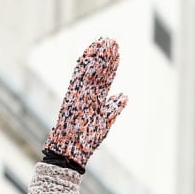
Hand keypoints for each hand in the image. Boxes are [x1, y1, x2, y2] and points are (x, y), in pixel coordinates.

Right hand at [43, 38, 127, 170]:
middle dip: (104, 57)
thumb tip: (124, 96)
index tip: (116, 52)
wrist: (71, 152)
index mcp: (93, 100)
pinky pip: (78, 78)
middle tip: (112, 41)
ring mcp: (78, 95)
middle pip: (97, 72)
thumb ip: (114, 107)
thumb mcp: (105, 122)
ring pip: (89, 71)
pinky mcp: (71, 97)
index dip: (110, 66)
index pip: (103, 79)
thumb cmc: (86, 141)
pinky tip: (91, 53)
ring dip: (97, 57)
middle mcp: (86, 95)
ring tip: (106, 43)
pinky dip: (84, 65)